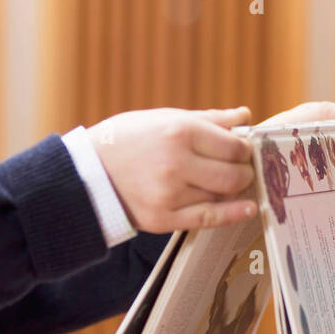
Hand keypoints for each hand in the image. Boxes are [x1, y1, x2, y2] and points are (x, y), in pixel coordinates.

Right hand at [87, 101, 334, 234]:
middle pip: (234, 173)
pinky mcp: (163, 219)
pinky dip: (232, 213)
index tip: (243, 151)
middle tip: (241, 170)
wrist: (87, 175)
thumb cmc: (126, 141)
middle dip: (244, 171)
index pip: (234, 145)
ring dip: (232, 190)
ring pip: (221, 195)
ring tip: (231, 184)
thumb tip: (245, 115)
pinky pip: (208, 218)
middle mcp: (177, 163)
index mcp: (179, 131)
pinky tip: (247, 208)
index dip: (245, 150)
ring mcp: (170, 193)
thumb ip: (207, 119)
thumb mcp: (162, 119)